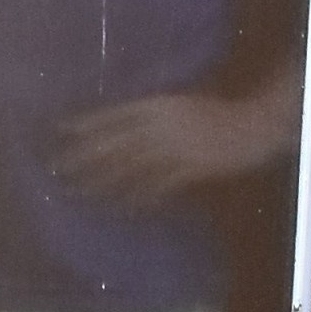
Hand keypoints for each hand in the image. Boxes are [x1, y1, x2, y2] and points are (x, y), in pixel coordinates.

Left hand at [55, 87, 289, 205]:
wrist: (252, 126)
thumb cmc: (220, 113)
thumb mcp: (183, 105)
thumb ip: (157, 113)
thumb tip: (129, 124)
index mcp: (158, 105)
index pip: (113, 115)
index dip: (87, 124)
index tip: (61, 131)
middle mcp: (160, 124)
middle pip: (113, 142)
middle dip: (84, 156)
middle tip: (57, 169)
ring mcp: (174, 147)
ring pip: (130, 167)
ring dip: (103, 180)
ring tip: (80, 191)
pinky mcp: (189, 167)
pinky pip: (157, 185)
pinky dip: (139, 197)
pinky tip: (122, 207)